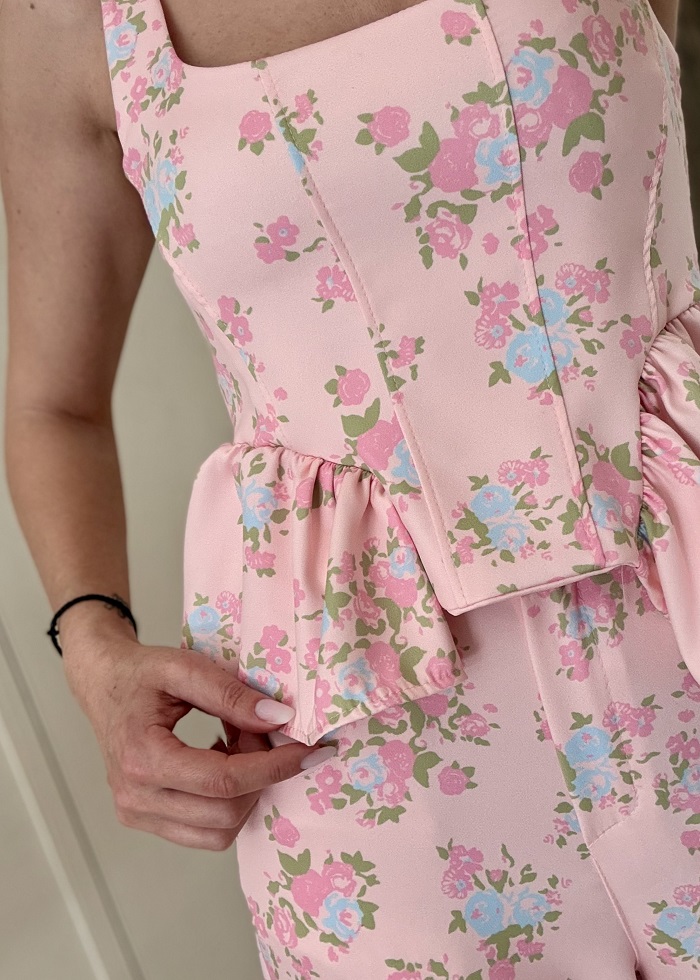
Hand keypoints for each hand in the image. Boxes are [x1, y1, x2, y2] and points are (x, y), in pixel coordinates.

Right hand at [61, 635, 335, 850]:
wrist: (102, 683)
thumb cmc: (140, 673)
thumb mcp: (184, 667)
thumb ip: (231, 693)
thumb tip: (281, 720)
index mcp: (143, 758)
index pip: (224, 781)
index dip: (275, 767)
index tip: (311, 751)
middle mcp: (136, 798)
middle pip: (226, 814)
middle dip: (260, 775)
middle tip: (260, 729)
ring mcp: (137, 815)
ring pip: (219, 832)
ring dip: (246, 791)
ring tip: (238, 744)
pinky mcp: (145, 821)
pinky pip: (204, 831)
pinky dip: (227, 801)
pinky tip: (222, 759)